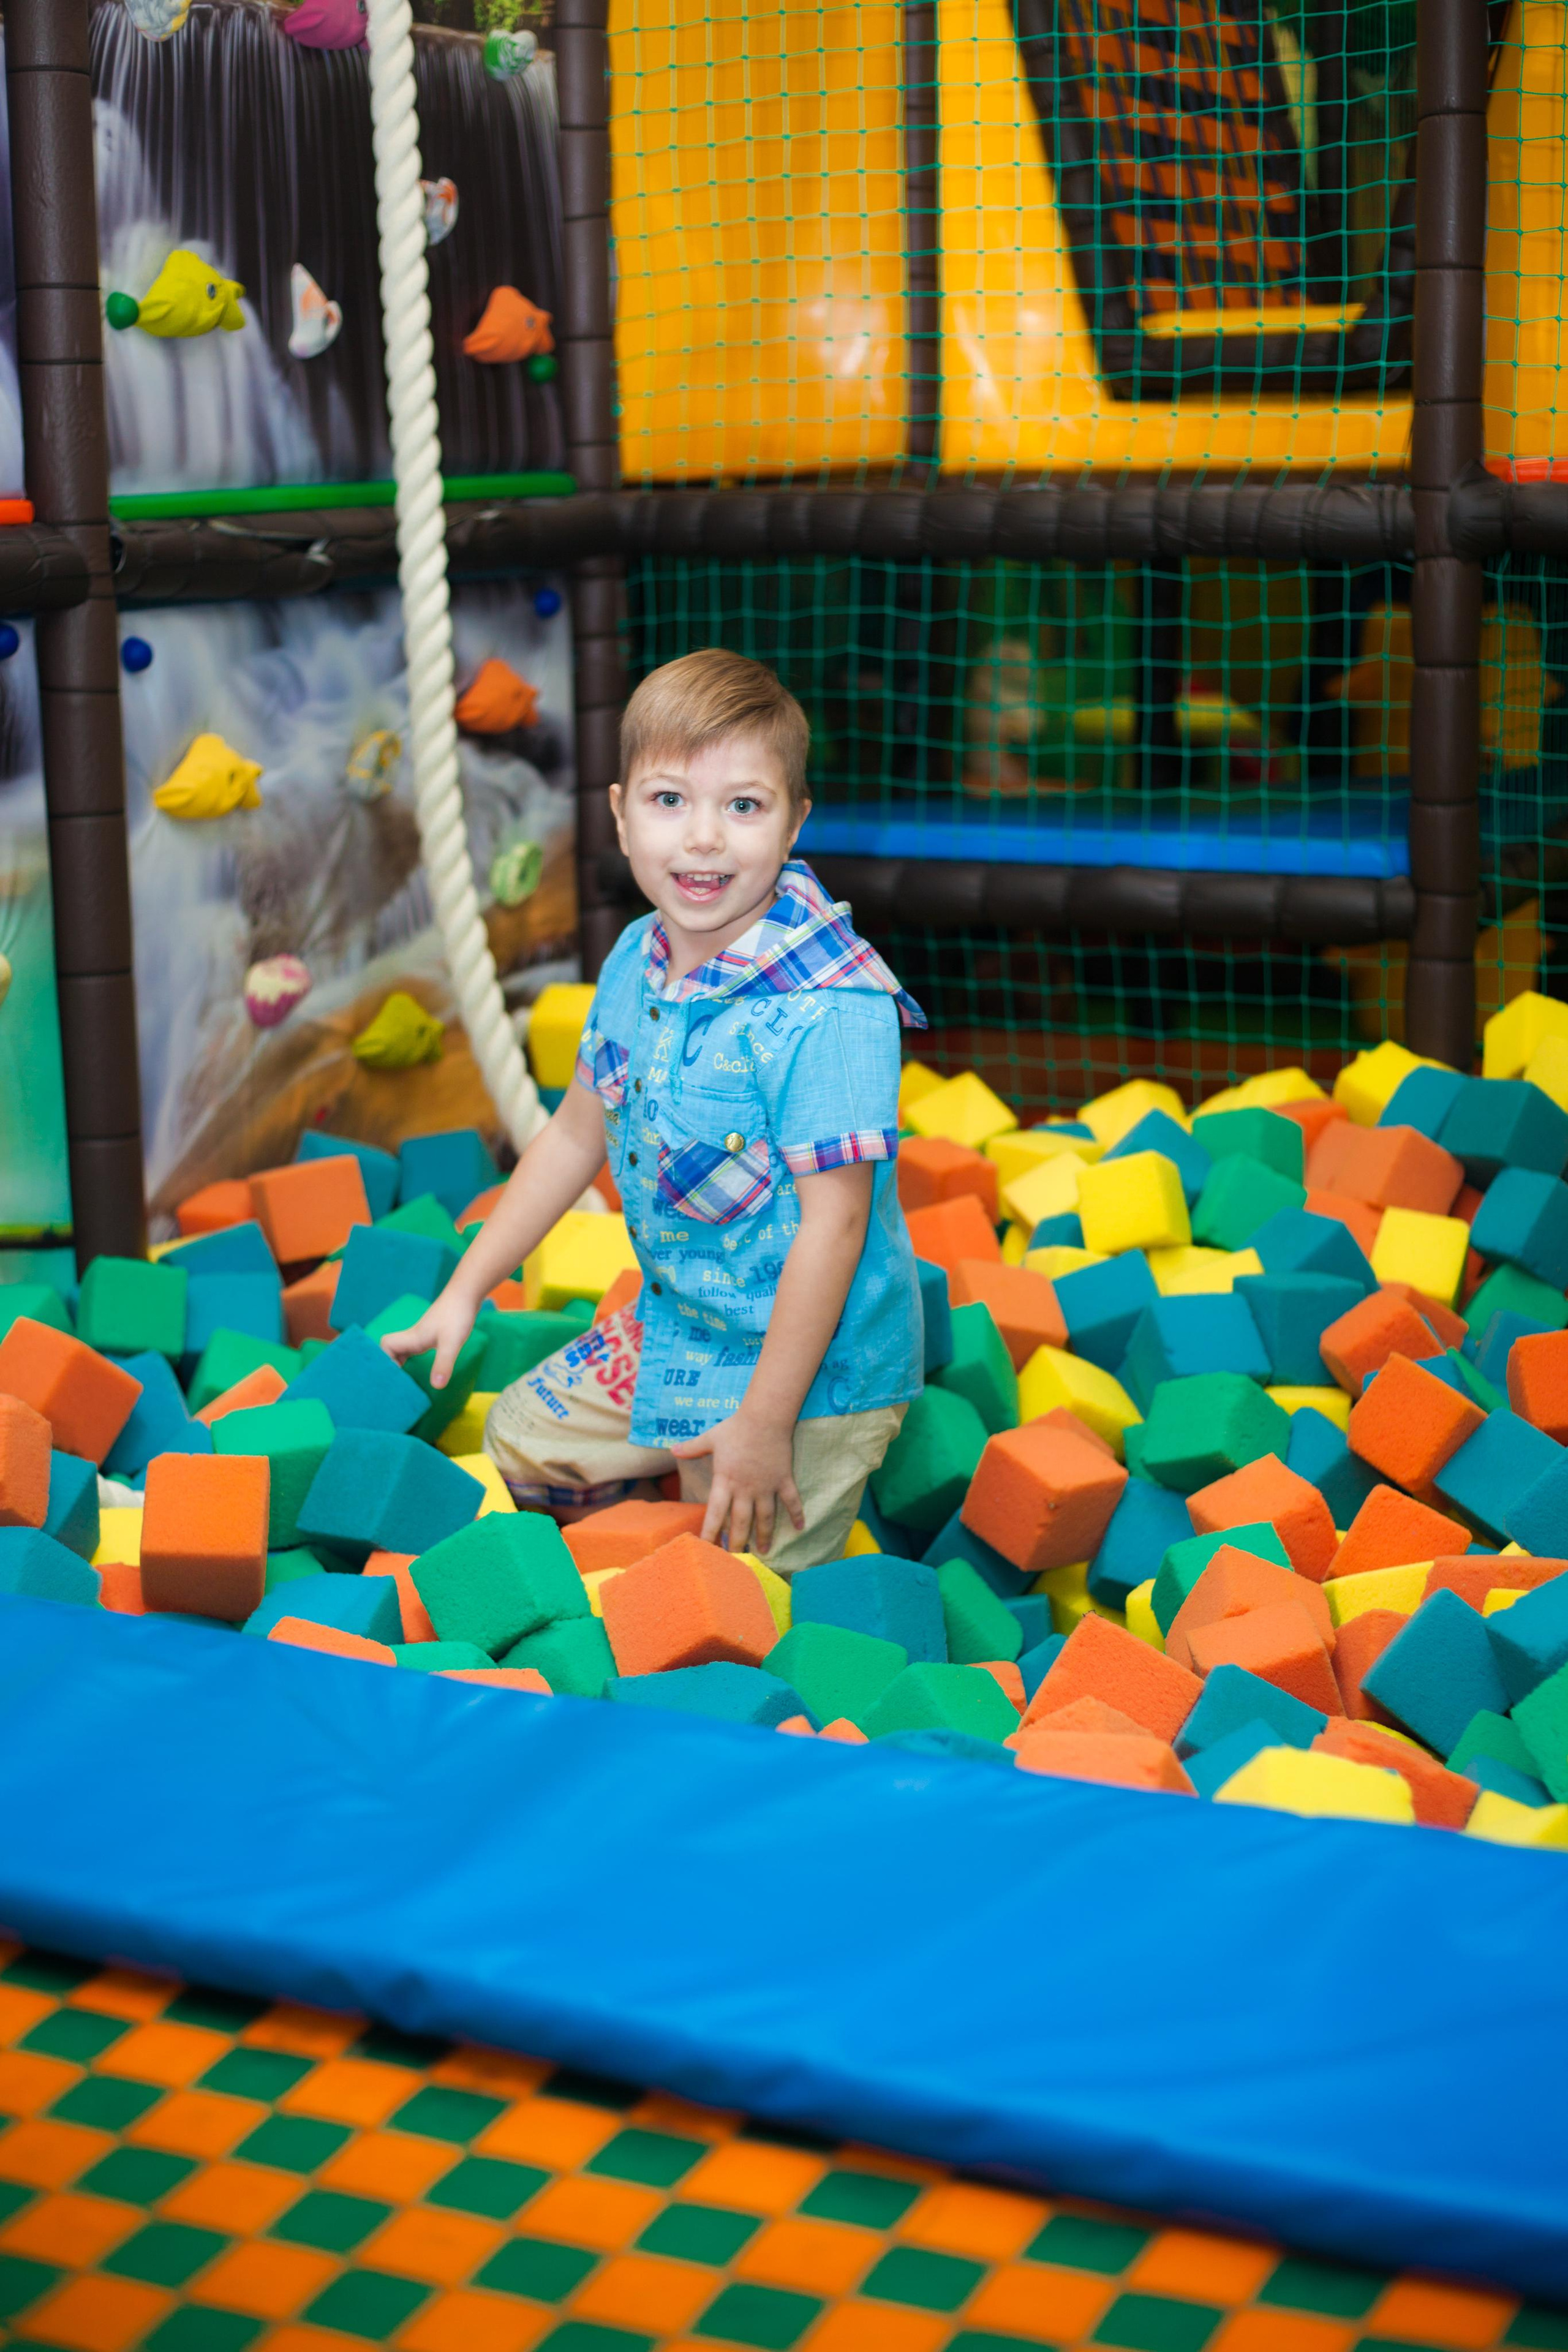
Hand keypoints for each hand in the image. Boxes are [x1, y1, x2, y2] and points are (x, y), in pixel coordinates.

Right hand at [377, 1290, 476, 1389]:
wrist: (467, 1294)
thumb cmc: (457, 1316)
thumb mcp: (451, 1343)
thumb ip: (443, 1364)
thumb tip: (436, 1386)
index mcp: (412, 1338)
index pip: (386, 1346)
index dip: (385, 1360)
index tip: (394, 1376)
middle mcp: (414, 1336)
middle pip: (392, 1350)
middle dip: (392, 1366)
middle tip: (400, 1383)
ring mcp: (423, 1335)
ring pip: (404, 1350)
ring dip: (403, 1363)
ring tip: (409, 1381)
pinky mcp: (433, 1335)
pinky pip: (416, 1349)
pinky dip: (415, 1360)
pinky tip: (424, 1368)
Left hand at [669, 1411, 805, 1555]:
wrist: (765, 1417)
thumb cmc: (736, 1427)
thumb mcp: (711, 1438)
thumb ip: (692, 1447)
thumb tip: (672, 1449)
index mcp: (725, 1480)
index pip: (716, 1513)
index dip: (711, 1533)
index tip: (706, 1548)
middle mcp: (745, 1488)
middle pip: (741, 1522)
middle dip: (737, 1543)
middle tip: (735, 1560)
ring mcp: (766, 1486)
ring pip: (765, 1518)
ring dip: (764, 1536)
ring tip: (763, 1552)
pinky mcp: (783, 1480)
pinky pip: (791, 1501)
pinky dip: (796, 1514)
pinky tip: (799, 1527)